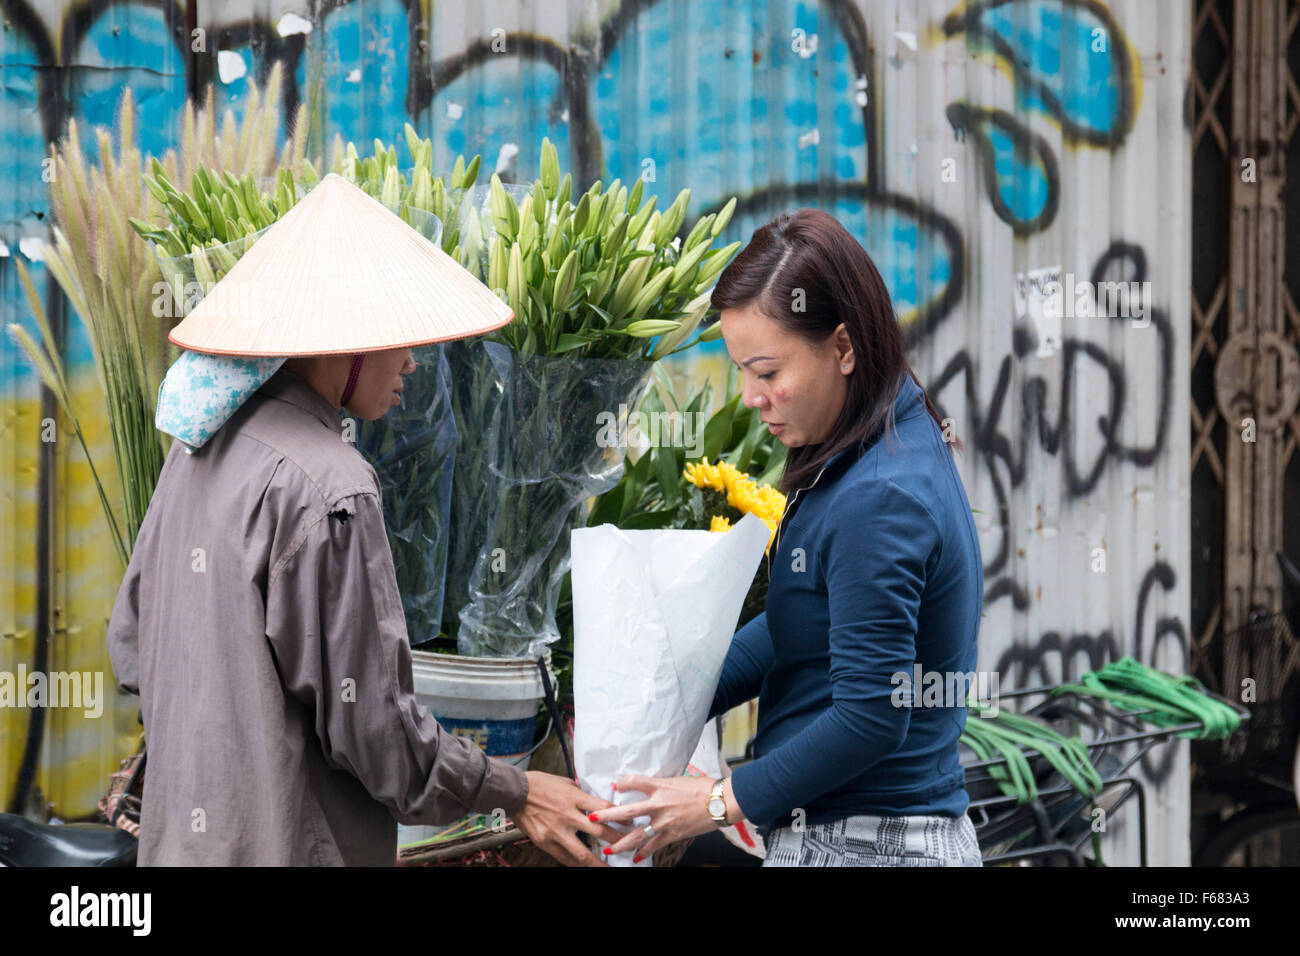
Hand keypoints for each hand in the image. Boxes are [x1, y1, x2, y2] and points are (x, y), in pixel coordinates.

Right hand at [511, 771, 626, 866]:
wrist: (514, 792)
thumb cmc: (540, 784)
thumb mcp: (565, 783)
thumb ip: (581, 795)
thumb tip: (595, 803)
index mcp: (574, 798)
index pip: (604, 809)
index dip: (620, 817)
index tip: (630, 823)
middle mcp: (567, 815)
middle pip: (599, 831)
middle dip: (616, 840)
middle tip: (629, 846)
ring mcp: (556, 831)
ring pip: (582, 853)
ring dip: (597, 862)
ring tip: (608, 868)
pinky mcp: (545, 842)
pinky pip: (564, 857)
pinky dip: (575, 863)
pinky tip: (584, 866)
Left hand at [590, 774, 742, 862]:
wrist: (720, 800)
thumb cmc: (702, 787)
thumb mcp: (678, 779)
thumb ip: (660, 783)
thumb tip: (646, 784)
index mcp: (660, 786)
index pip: (634, 781)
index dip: (622, 782)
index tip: (614, 785)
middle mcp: (658, 804)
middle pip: (626, 812)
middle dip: (607, 816)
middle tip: (592, 819)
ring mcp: (665, 821)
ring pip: (637, 835)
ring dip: (620, 844)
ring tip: (608, 850)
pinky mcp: (673, 834)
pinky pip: (654, 846)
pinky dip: (644, 853)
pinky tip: (635, 859)